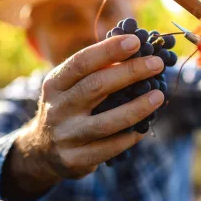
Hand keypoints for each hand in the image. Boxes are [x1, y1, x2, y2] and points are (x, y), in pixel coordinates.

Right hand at [9, 34, 164, 189]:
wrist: (42, 150)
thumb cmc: (68, 107)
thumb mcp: (71, 86)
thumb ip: (96, 70)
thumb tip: (137, 50)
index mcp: (55, 84)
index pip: (81, 62)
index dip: (109, 50)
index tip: (136, 42)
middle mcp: (58, 108)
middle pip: (96, 87)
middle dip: (130, 72)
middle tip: (157, 64)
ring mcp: (66, 136)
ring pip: (105, 122)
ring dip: (136, 108)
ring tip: (158, 96)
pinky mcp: (76, 159)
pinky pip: (110, 148)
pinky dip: (130, 137)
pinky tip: (144, 128)